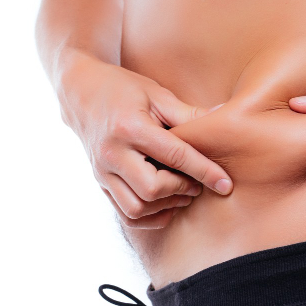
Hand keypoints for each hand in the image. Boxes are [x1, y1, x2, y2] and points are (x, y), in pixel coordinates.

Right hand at [58, 53, 231, 228]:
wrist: (80, 91)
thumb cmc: (124, 89)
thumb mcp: (157, 94)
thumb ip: (189, 113)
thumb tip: (225, 116)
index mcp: (130, 127)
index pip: (174, 157)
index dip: (204, 172)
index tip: (225, 184)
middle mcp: (112, 153)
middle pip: (152, 189)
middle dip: (181, 190)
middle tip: (198, 183)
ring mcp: (102, 171)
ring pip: (136, 209)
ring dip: (166, 206)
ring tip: (183, 192)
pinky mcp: (100, 182)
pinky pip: (125, 215)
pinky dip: (150, 217)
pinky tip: (166, 203)